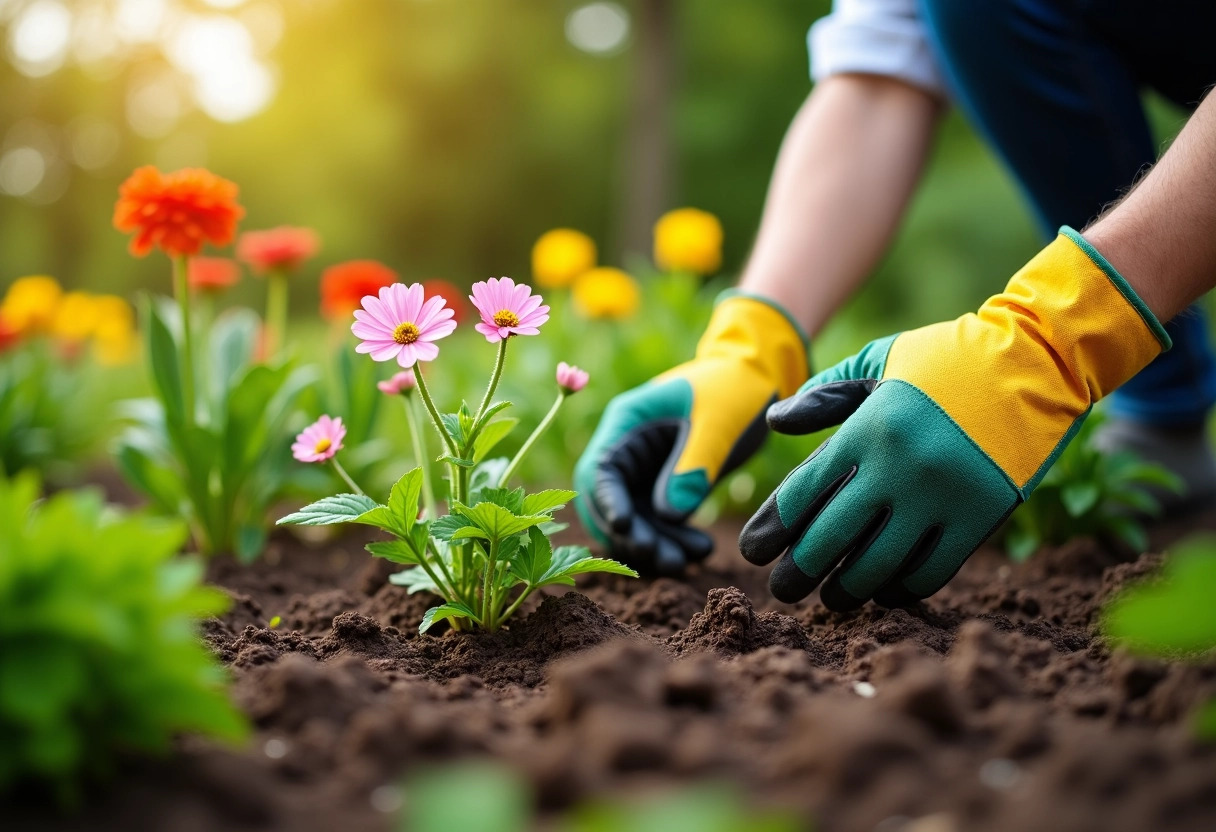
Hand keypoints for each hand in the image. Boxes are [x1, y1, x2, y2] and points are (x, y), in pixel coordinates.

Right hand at [575, 293, 807, 573]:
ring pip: (633, 519)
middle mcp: (627, 449)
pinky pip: (657, 522)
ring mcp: (644, 470)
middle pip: (610, 503)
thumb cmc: (734, 388)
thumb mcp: (716, 423)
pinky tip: (702, 549)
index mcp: (627, 423)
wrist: (757, 378)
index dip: (609, 503)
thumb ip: (693, 465)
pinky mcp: (664, 486)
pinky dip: (673, 538)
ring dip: (655, 543)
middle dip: (633, 535)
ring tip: (693, 559)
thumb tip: (669, 514)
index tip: (628, 529)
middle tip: (668, 559)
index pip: (600, 470)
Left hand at [740, 228, 1169, 609]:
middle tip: (782, 588)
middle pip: (829, 539)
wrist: (1037, 362)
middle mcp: (897, 468)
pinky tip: (884, 592)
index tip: (751, 552)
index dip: (771, 529)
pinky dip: (901, 589)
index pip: (801, 493)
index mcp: (866, 429)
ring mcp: (940, 497)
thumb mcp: (879, 360)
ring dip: (845, 590)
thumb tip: (774, 423)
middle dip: (796, 572)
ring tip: (830, 598)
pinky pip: (930, 572)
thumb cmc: (948, 360)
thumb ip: (823, 394)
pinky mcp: (980, 518)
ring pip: (876, 566)